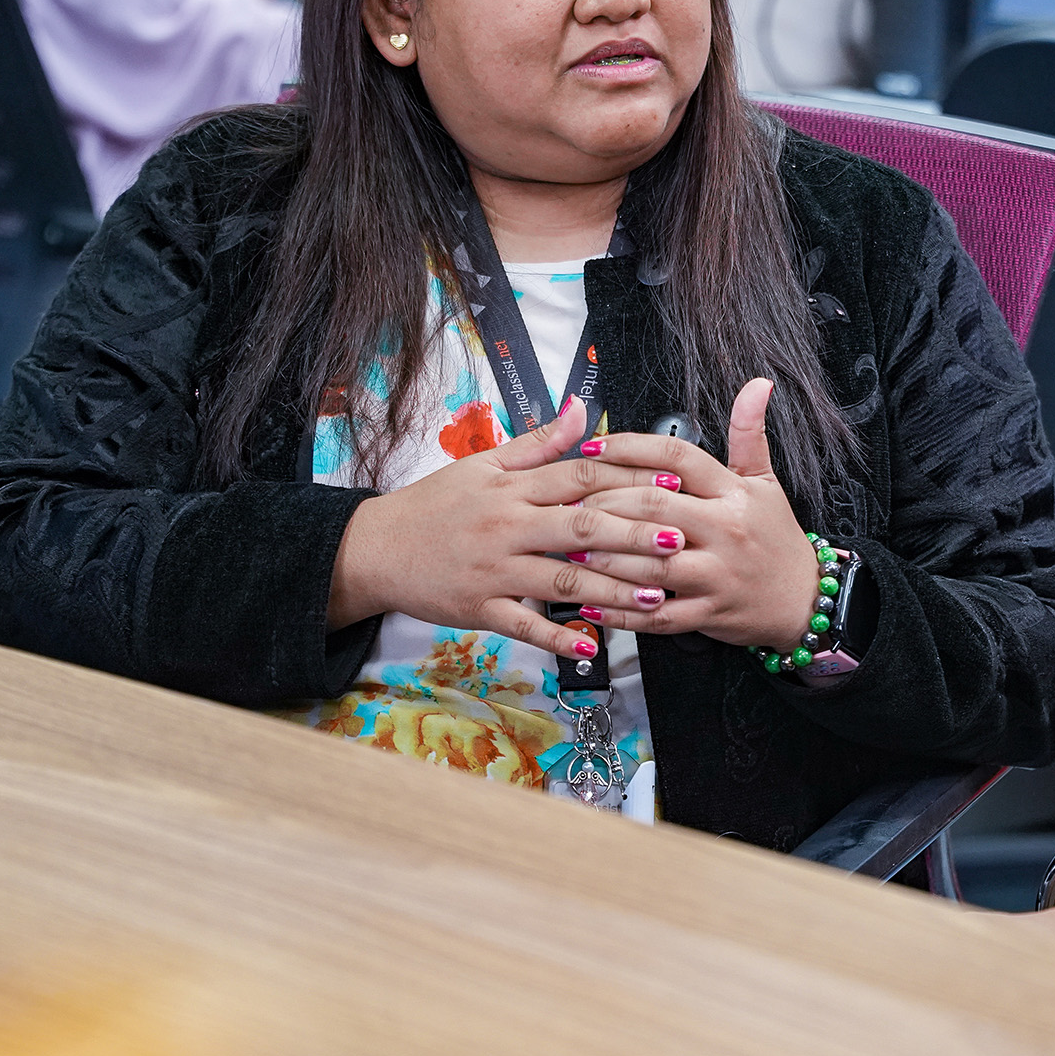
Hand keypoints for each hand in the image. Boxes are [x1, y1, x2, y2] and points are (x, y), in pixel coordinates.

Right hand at [326, 399, 685, 656]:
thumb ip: (538, 442)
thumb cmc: (436, 504)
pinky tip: (593, 644)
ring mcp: (494, 569)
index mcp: (512, 487)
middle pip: (580, 527)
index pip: (579, 478)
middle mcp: (507, 525)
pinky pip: (524, 624)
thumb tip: (582, 410)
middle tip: (679, 541)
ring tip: (657, 595)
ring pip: (562, 578)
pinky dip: (558, 636)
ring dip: (612, 589)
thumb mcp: (484, 464)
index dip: (628, 480)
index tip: (671, 485)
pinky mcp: (479, 608)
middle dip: (634, 535)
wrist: (375, 547)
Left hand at [566, 378, 822, 649]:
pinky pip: (658, 615)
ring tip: (572, 548)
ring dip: (606, 557)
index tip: (594, 448)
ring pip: (651, 564)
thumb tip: (756, 385)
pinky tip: (592, 603)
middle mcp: (724, 530)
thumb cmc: (776, 539)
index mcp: (732, 493)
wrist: (804, 599)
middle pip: (655, 507)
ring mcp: (716, 574)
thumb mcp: (765, 481)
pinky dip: (621, 611)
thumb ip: (749, 433)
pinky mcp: (708, 613)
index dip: (631, 448)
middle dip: (606, 504)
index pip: (677, 458)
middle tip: (572, 502)